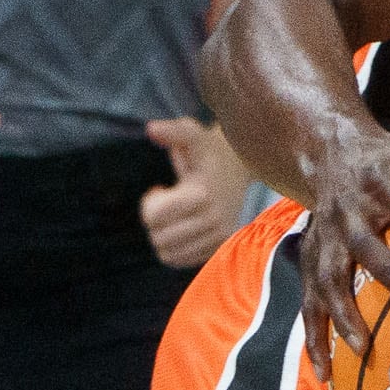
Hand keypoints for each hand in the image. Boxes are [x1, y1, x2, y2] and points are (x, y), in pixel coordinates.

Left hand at [140, 116, 251, 269]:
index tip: (160, 190)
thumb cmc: (208, 150)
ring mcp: (218, 236)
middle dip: (154, 221)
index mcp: (202, 193)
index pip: (153, 217)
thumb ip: (173, 131)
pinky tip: (181, 228)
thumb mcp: (193, 134)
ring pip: (168, 253)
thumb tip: (151, 129)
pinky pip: (182, 261)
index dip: (149, 204)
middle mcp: (213, 219)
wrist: (241, 167)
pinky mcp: (220, 246)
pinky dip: (174, 249)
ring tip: (173, 217)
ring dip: (162, 236)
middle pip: (159, 238)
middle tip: (165, 204)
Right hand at [297, 122, 389, 362]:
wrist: (333, 151)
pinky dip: (314, 337)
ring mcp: (325, 237)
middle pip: (364, 243)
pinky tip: (326, 373)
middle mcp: (349, 210)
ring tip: (363, 349)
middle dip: (388, 272)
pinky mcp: (310, 260)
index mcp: (382, 181)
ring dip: (343, 313)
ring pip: (329, 277)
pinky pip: (309, 302)